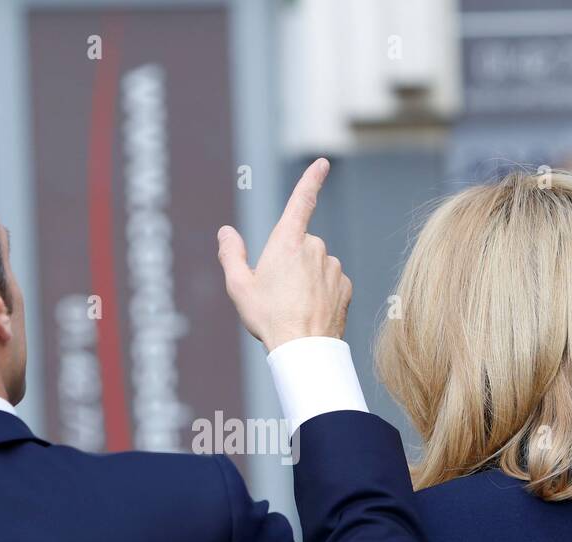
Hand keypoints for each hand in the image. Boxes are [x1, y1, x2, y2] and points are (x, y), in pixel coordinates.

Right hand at [217, 158, 352, 352]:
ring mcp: (333, 267)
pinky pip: (330, 282)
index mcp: (288, 241)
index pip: (302, 201)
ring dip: (305, 278)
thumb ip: (231, 254)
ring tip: (293, 306)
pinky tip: (310, 311)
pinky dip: (320, 292)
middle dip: (289, 262)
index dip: (311, 179)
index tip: (322, 163)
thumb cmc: (269, 318)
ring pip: (316, 265)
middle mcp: (315, 247)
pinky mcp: (345, 286)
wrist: (304, 349)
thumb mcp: (239, 286)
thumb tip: (226, 232)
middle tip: (276, 293)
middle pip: (299, 245)